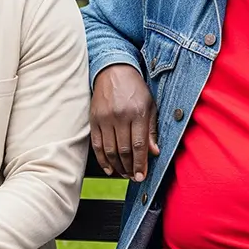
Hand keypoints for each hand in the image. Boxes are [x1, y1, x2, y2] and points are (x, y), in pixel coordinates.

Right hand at [90, 64, 159, 180]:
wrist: (113, 71)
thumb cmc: (135, 89)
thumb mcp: (150, 106)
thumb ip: (151, 130)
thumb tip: (154, 152)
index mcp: (137, 113)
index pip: (139, 145)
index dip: (140, 164)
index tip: (142, 176)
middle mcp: (120, 116)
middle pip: (124, 150)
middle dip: (130, 168)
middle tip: (134, 177)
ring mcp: (105, 118)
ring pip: (110, 150)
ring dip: (117, 166)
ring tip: (124, 173)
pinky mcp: (94, 119)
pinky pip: (97, 144)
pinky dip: (102, 159)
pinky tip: (109, 168)